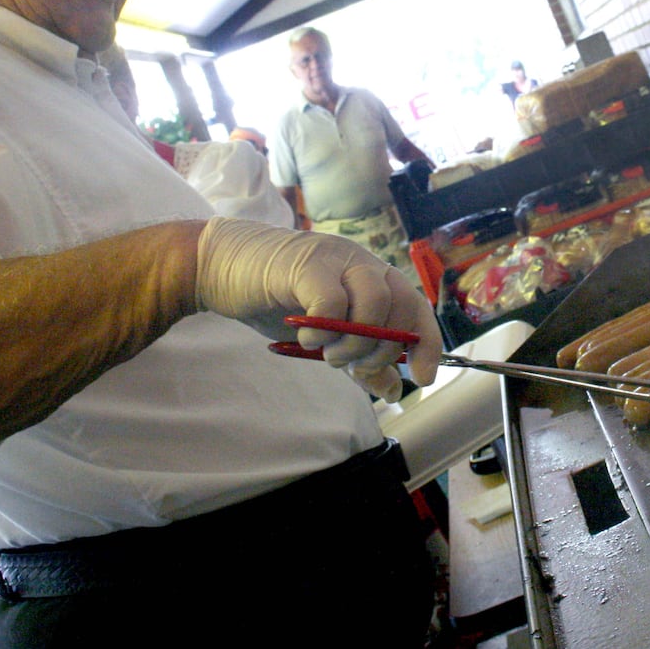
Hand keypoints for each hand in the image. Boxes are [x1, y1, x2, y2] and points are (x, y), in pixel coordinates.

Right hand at [195, 218, 440, 398]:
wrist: (223, 267)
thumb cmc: (277, 299)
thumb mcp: (326, 336)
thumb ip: (359, 359)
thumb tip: (394, 390)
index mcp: (371, 275)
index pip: (415, 306)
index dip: (426, 343)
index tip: (424, 378)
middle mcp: (361, 262)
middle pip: (400, 307)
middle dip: (382, 350)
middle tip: (350, 366)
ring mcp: (335, 258)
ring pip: (374, 303)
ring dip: (355, 343)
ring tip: (327, 354)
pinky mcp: (306, 264)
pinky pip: (332, 302)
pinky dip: (323, 331)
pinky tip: (306, 338)